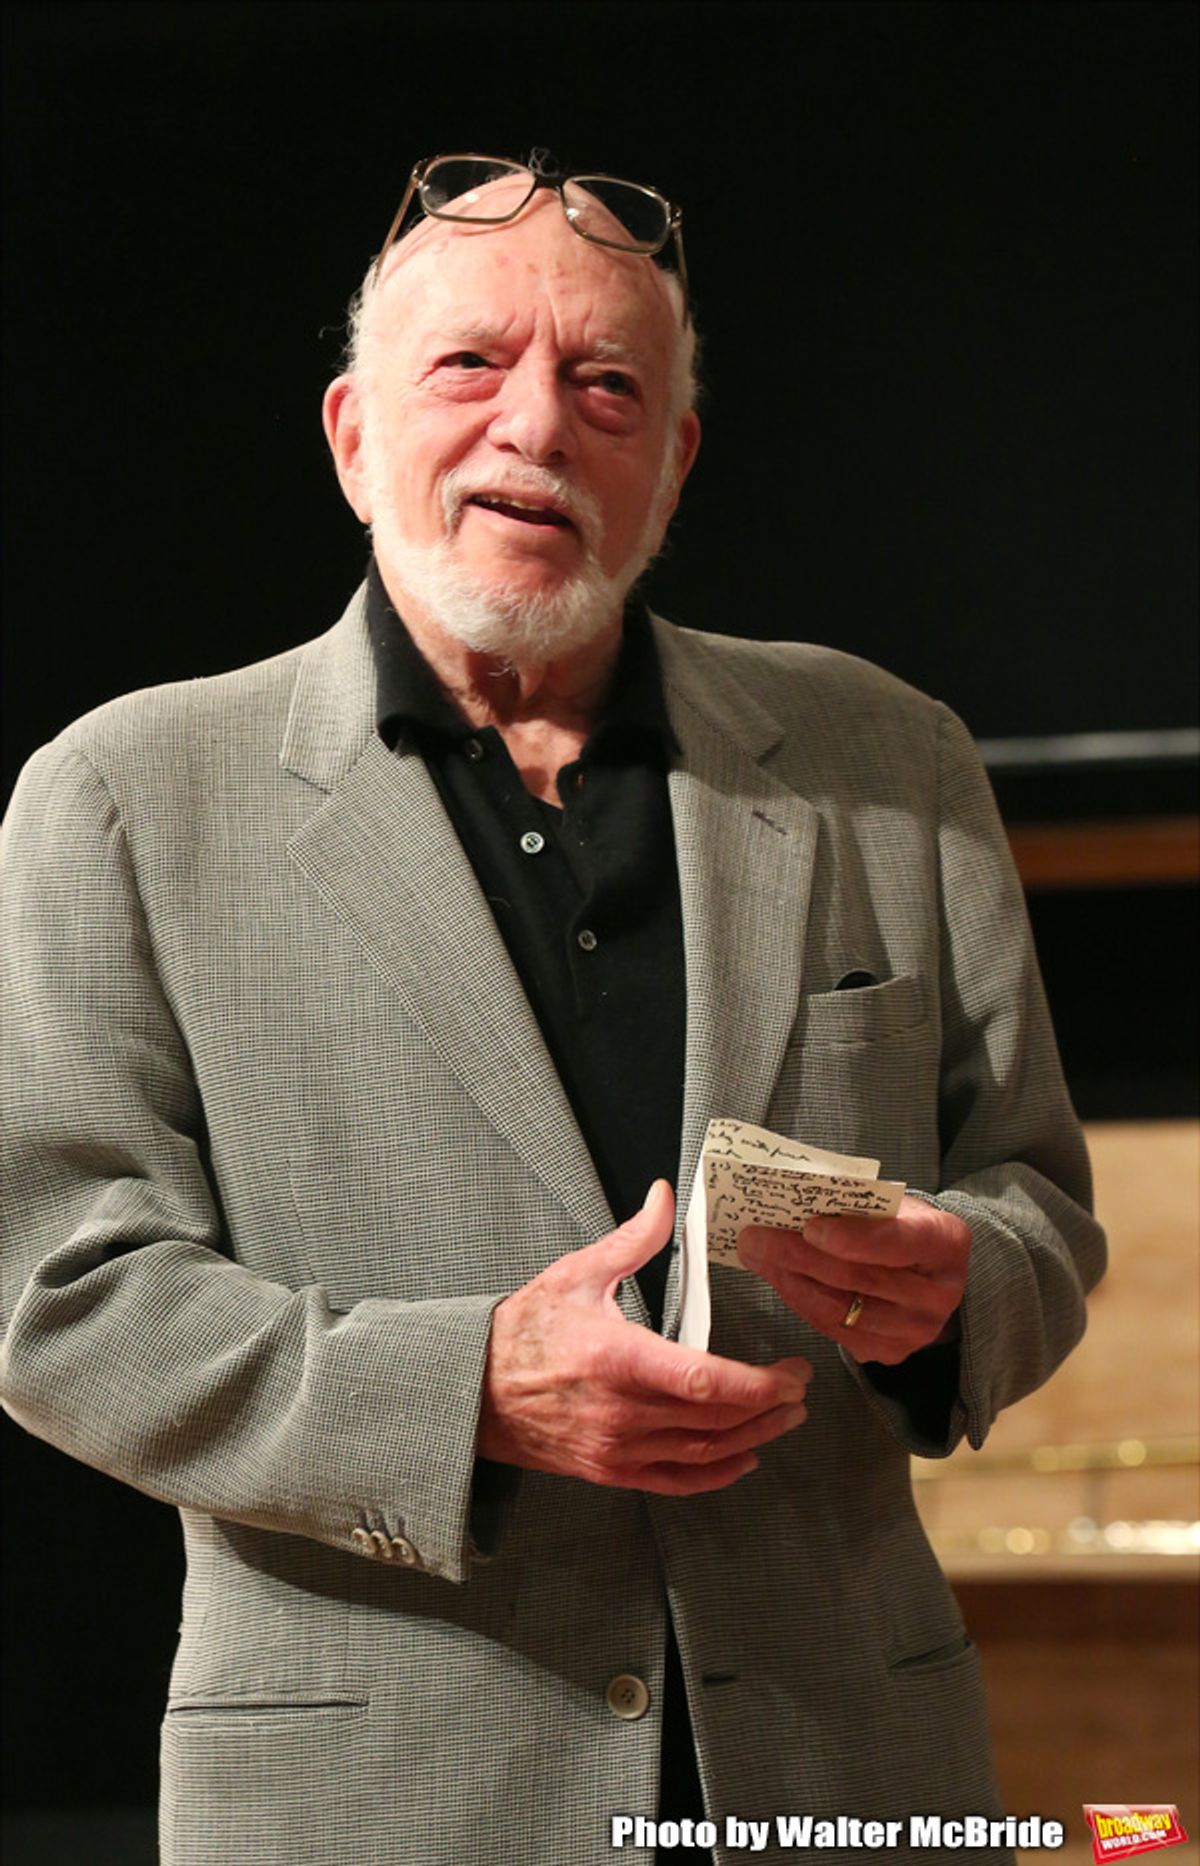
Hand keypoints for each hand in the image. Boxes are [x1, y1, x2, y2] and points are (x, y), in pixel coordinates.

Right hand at [477, 1180, 812, 1494]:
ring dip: (754, 1438)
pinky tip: (743, 1457)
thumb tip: (665, 1197)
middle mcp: (622, 1412)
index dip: (759, 1384)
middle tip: (800, 1388)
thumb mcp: (577, 1273)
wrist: (474, 1391)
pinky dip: (716, 1473)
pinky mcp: (611, 1470)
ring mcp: (617, 1448)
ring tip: (784, 1418)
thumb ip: (633, 1239)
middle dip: (769, 1407)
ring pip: (704, 1453)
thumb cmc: (525, 1331)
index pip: (705, 1382)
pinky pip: (676, 1482)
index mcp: (617, 1359)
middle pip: (716, 1420)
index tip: (792, 1373)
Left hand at [737, 1194, 969, 1364]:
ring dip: (789, 1282)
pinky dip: (798, 1300)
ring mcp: (915, 1331)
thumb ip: (852, 1204)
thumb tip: (787, 1201)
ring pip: (840, 1310)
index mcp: (946, 1242)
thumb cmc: (899, 1224)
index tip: (809, 1226)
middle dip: (800, 1257)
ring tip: (755, 1255)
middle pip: (860, 1279)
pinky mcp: (889, 1353)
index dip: (852, 1237)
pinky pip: (832, 1330)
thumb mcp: (889, 1203)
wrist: (923, 1270)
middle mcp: (939, 1294)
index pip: (899, 1242)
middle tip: (755, 1237)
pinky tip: (776, 1277)